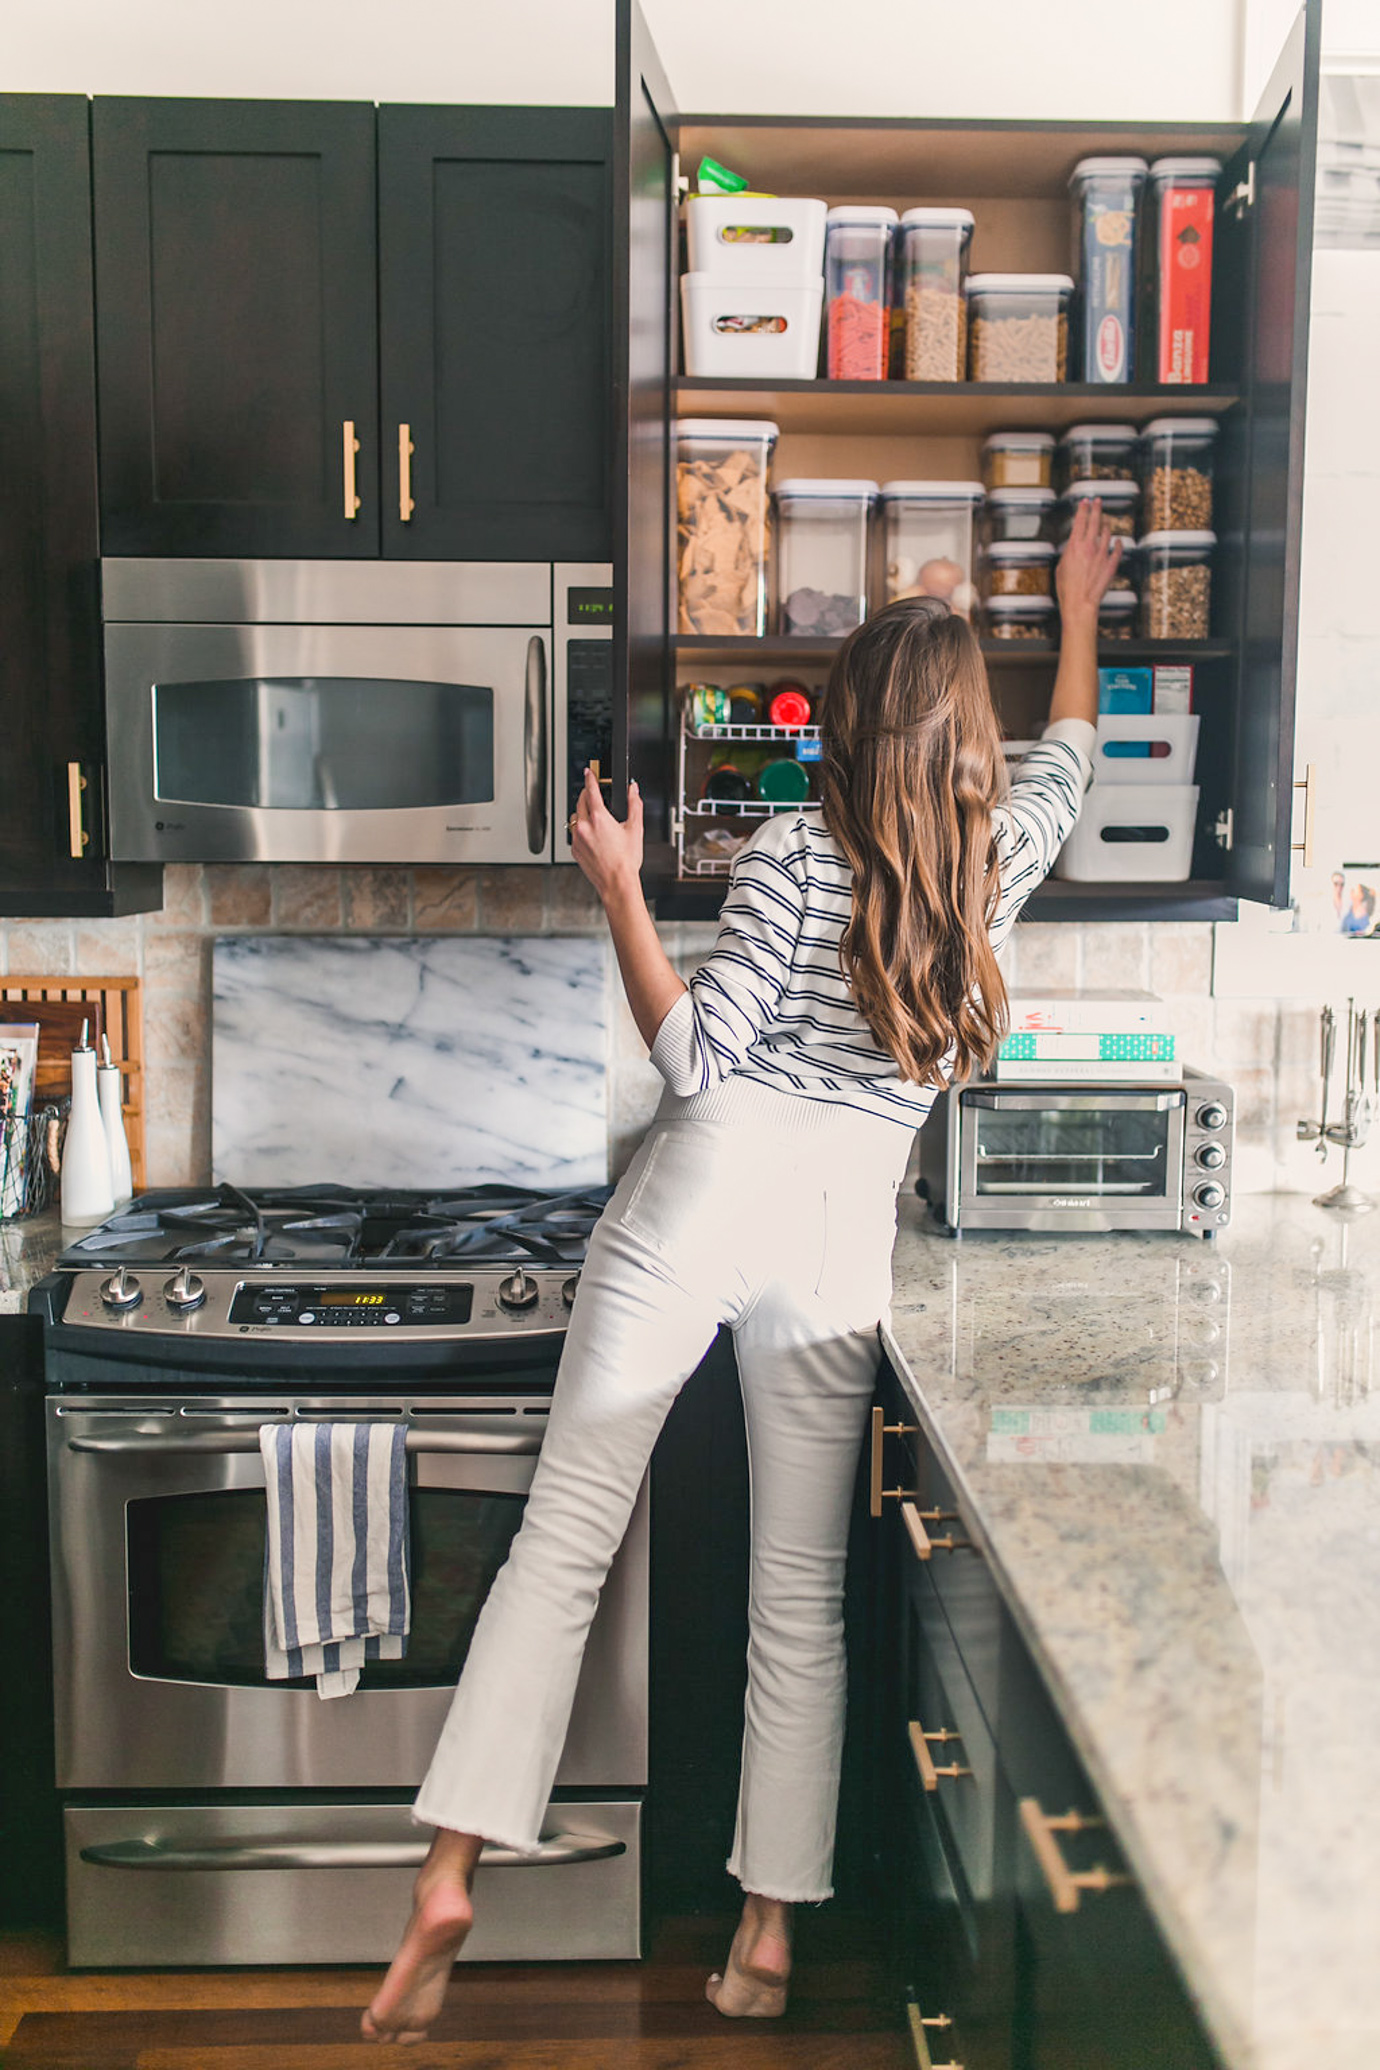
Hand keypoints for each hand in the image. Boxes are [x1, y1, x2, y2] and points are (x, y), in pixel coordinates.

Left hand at [570, 764, 642, 903]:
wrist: (617, 882)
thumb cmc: (626, 860)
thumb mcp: (635, 828)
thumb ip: (634, 804)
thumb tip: (633, 790)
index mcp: (599, 818)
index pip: (591, 790)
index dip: (590, 778)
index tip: (588, 772)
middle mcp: (584, 826)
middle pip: (580, 801)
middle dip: (585, 794)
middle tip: (592, 793)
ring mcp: (577, 839)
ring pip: (574, 817)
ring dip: (581, 812)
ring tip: (593, 817)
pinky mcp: (575, 850)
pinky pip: (574, 833)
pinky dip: (580, 830)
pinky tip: (592, 835)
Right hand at [1056, 498, 1122, 628]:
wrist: (1080, 603)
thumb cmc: (1067, 589)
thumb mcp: (1060, 568)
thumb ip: (1068, 554)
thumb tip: (1072, 550)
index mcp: (1075, 546)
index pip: (1080, 521)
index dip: (1083, 509)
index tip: (1085, 502)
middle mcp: (1090, 546)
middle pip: (1095, 521)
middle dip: (1096, 508)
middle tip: (1098, 501)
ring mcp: (1102, 554)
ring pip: (1107, 532)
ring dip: (1106, 524)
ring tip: (1105, 520)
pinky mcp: (1111, 564)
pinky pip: (1117, 549)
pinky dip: (1118, 543)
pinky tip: (1118, 540)